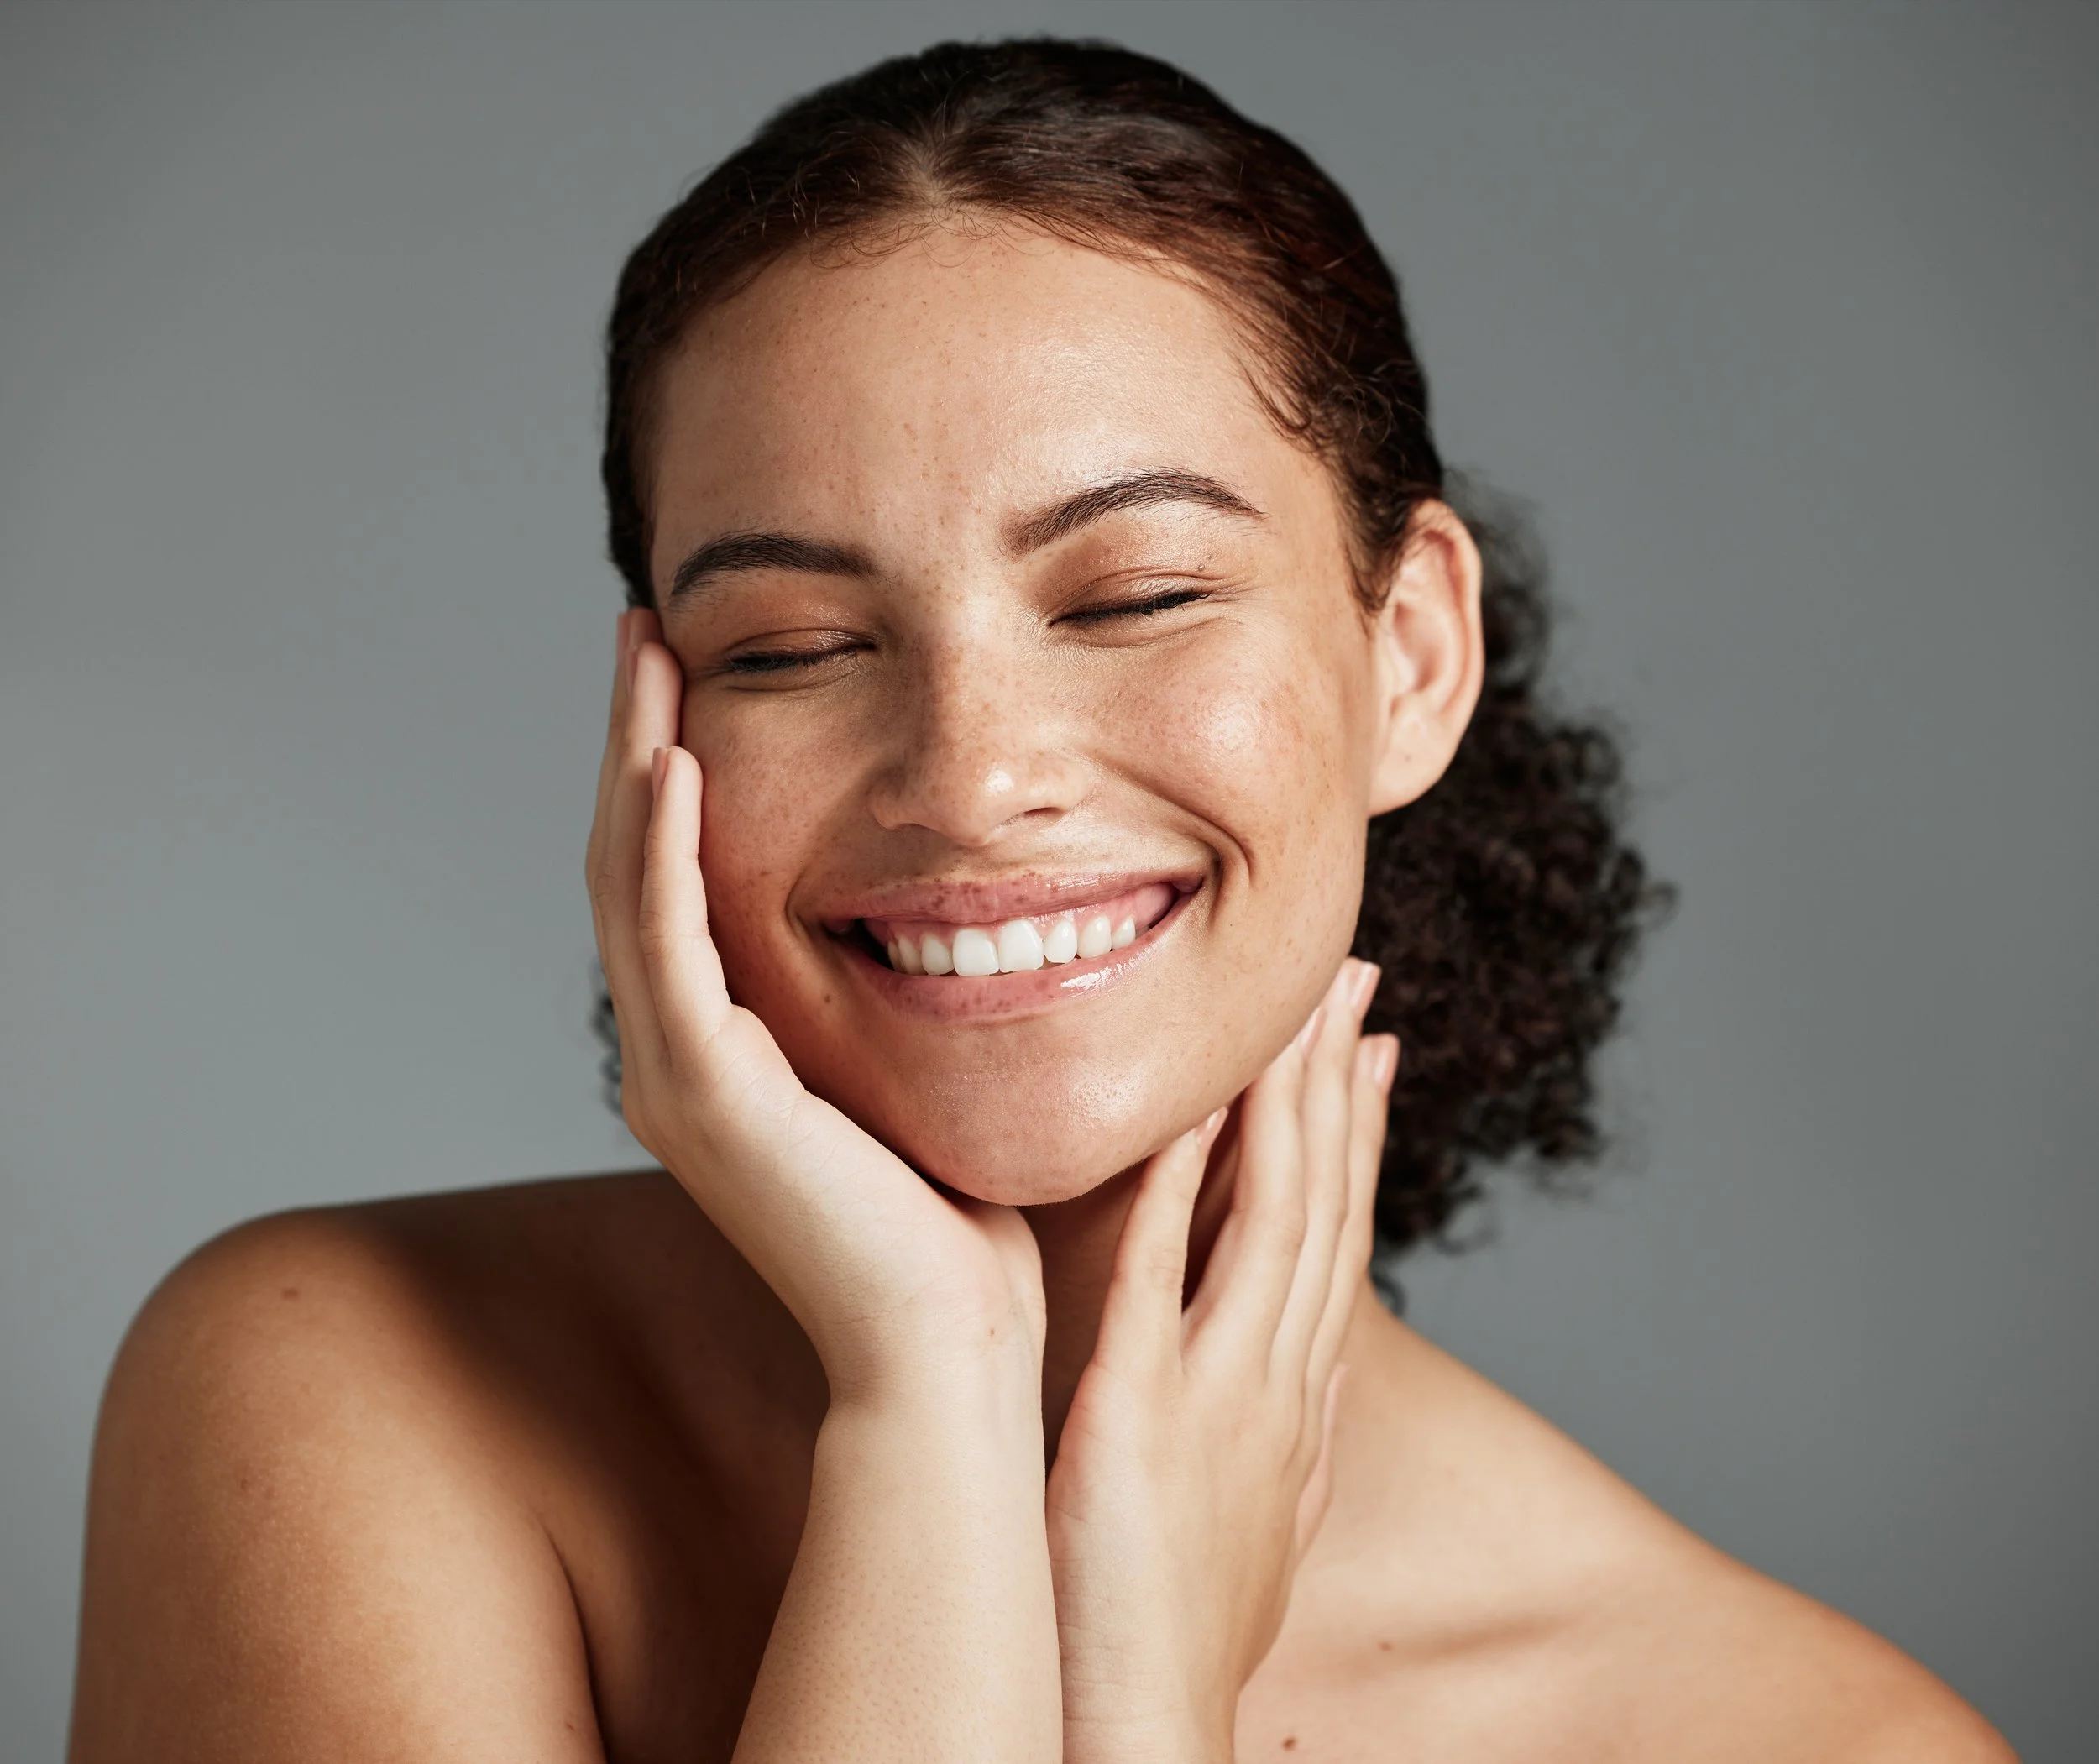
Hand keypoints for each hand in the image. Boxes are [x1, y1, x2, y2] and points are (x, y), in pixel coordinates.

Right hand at [585, 610, 1045, 1398]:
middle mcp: (677, 1057)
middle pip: (633, 863)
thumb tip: (963, 901)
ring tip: (647, 653)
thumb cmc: (958, 1219)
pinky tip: (676, 761)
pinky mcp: (705, 1097)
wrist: (949, 1346)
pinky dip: (663, 850)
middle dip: (638, 738)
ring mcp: (678, 1076)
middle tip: (647, 629)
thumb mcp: (921, 1069)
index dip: (674, 771)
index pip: (677, 881)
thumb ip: (905, 987)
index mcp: (722, 1051)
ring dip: (635, 761)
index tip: (696, 672)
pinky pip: (667, 946)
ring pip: (629, 886)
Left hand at [1044, 958, 1394, 1763]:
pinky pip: (1164, 1273)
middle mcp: (1279, 1382)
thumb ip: (1285, 1430)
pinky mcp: (1140, 1411)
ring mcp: (1221, 1393)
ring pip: (1271, 1218)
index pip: (1339, 1240)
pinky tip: (1184, 1109)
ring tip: (1294, 1008)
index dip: (1358, 1138)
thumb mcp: (1259, 1515)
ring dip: (1285, 1106)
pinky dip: (1176, 1185)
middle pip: (1323, 1205)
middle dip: (1340, 1088)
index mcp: (1297, 1400)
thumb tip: (1315, 1374)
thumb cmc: (1183, 1628)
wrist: (1150, 1729)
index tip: (1368, 1048)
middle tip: (1351, 984)